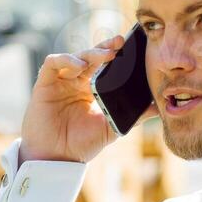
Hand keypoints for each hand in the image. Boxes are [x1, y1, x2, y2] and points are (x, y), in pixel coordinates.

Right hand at [18, 33, 157, 163]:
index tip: (129, 46)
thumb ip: (133, 117)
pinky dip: (65, 59)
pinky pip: (53, 63)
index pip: (104, 66)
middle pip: (91, 57)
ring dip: (90, 53)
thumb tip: (158, 108)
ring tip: (105, 55)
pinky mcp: (44, 84)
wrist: (58, 158)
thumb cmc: (82, 145)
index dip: (115, 53)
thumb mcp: (111, 128)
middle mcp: (76, 82)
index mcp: (92, 89)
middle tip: (119, 43)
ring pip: (75, 57)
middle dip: (105, 47)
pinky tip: (78, 65)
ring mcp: (60, 82)